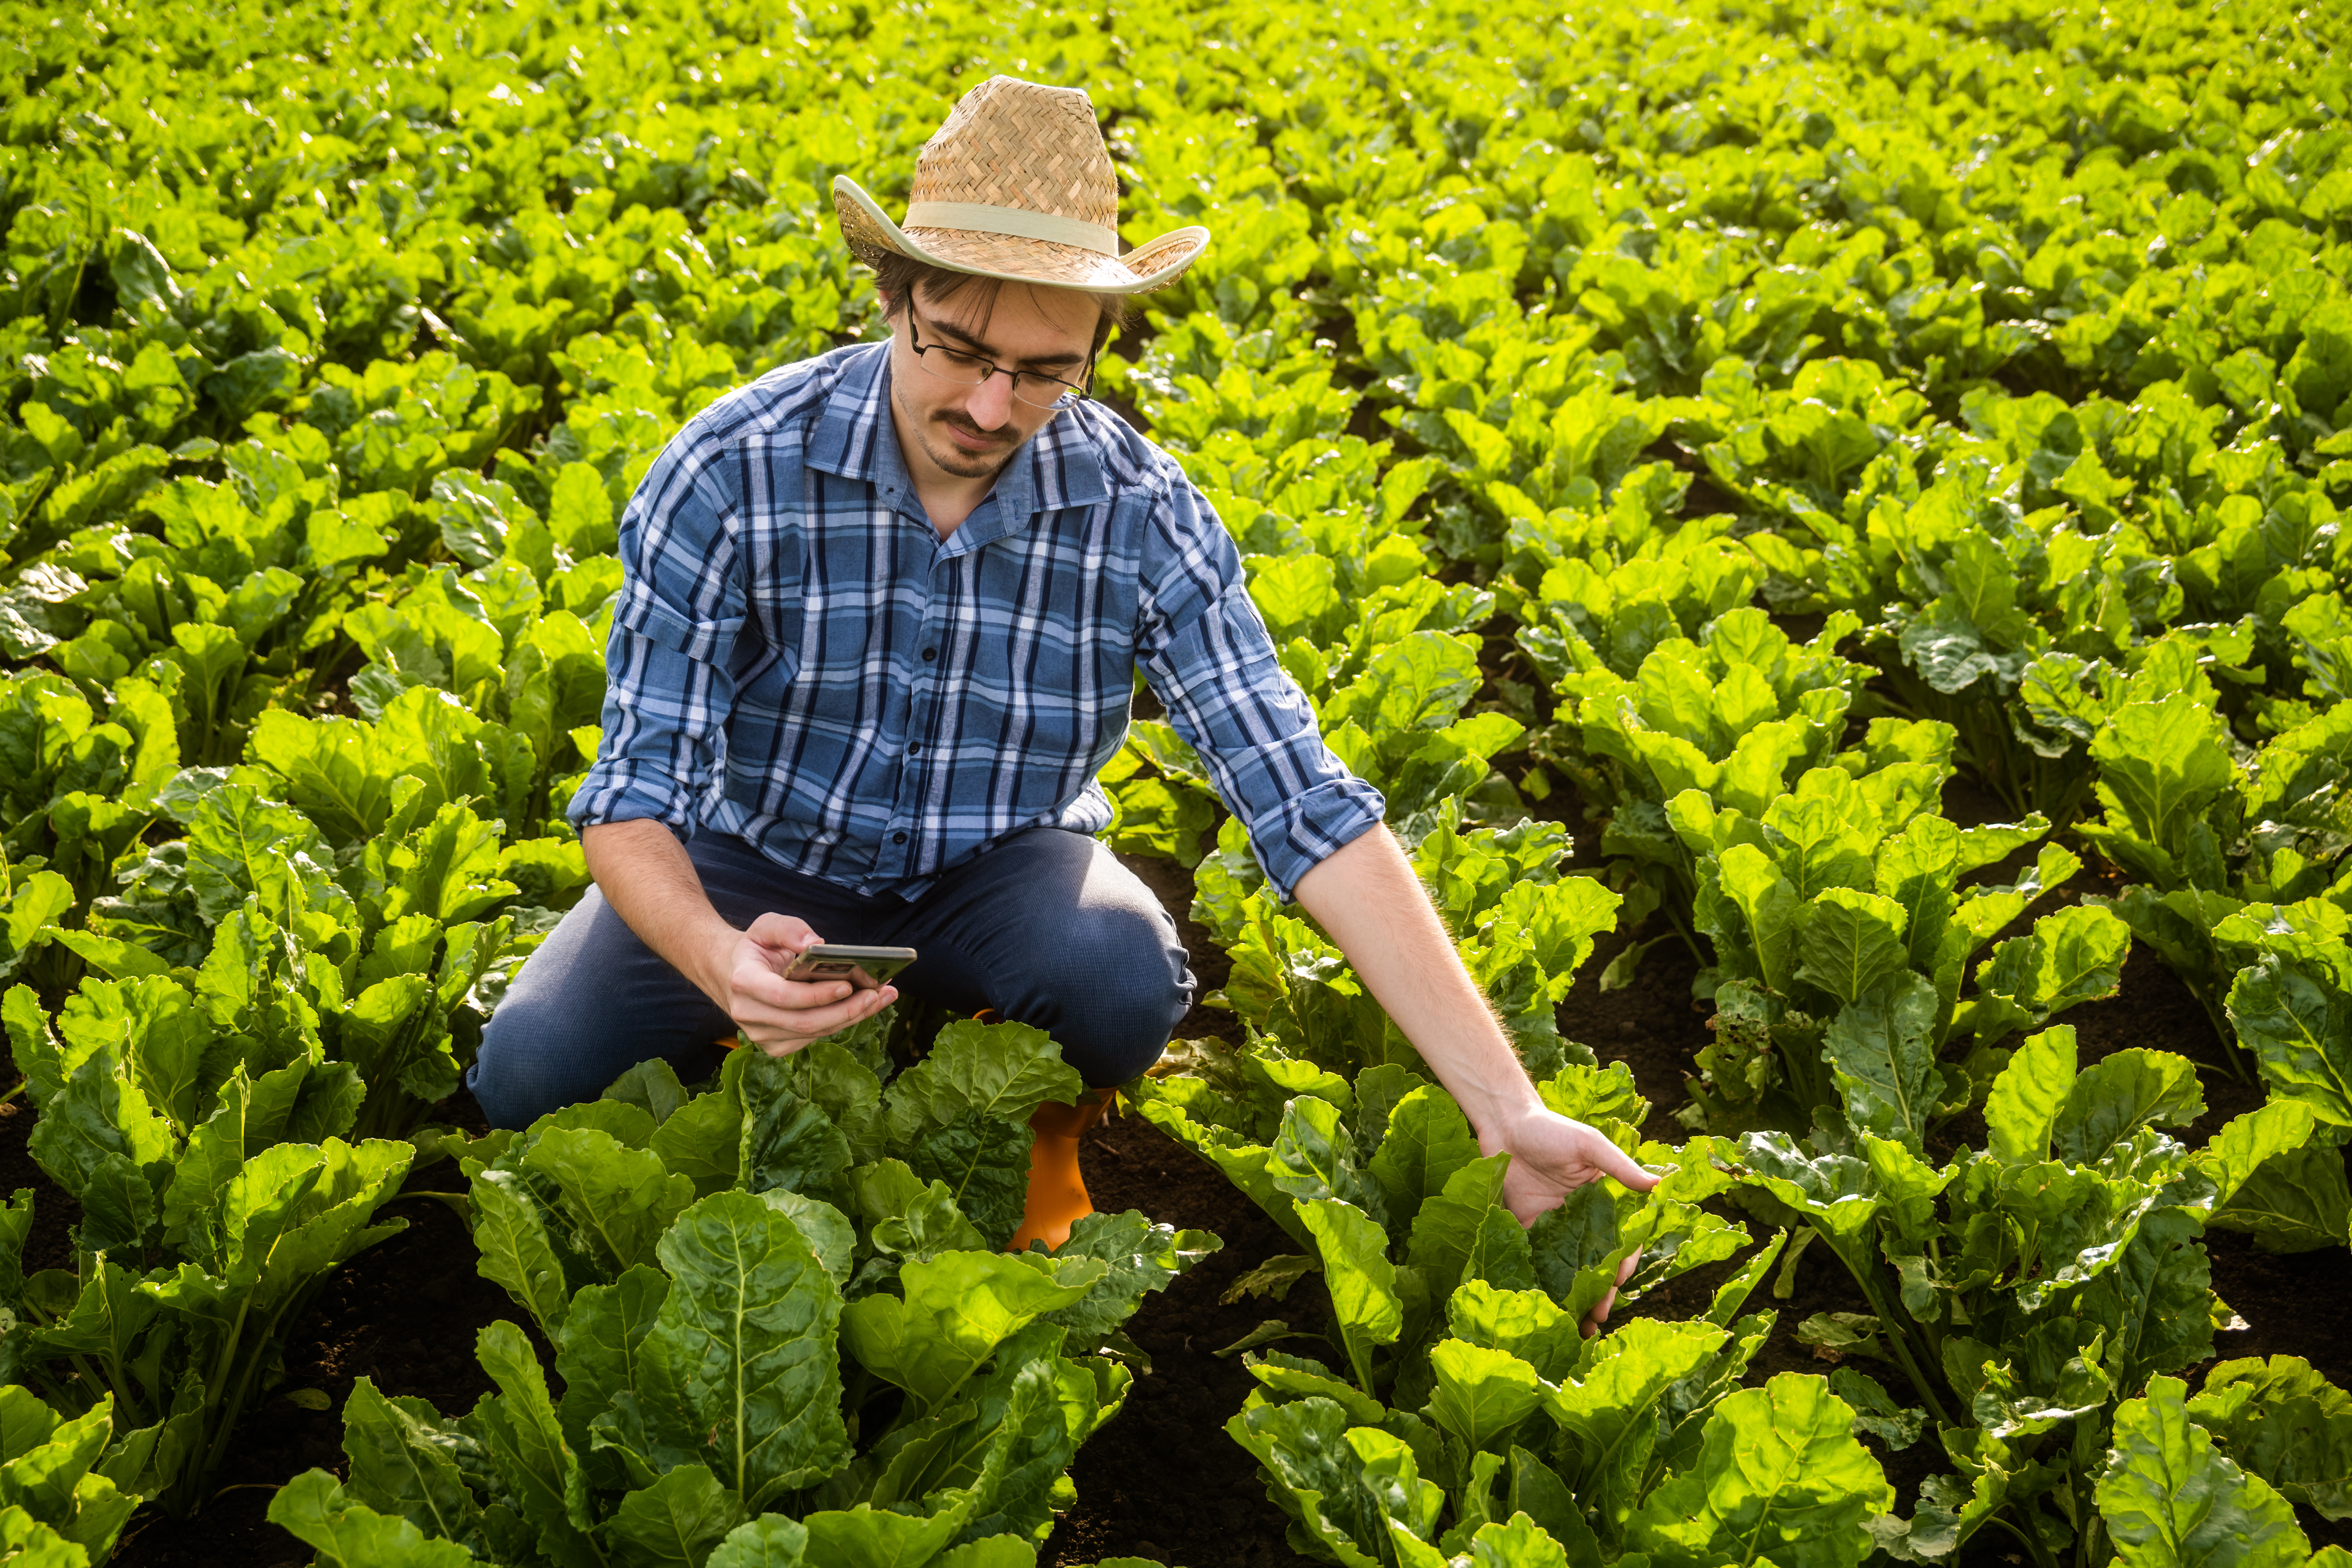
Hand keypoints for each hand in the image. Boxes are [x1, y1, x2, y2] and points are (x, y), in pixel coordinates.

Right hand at [701, 913, 898, 1055]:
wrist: (731, 974)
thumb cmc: (756, 948)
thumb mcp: (765, 926)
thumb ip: (788, 928)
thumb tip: (816, 943)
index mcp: (744, 982)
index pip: (783, 997)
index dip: (817, 995)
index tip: (848, 985)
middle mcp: (749, 1014)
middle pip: (804, 1021)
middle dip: (846, 1010)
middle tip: (877, 994)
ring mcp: (761, 1035)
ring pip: (814, 1032)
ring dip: (852, 1017)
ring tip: (882, 997)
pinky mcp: (776, 1045)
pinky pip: (814, 1037)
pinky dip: (842, 1023)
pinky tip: (865, 1007)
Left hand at [1486, 1106, 1658, 1337]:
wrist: (1504, 1124)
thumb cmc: (1551, 1128)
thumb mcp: (1589, 1145)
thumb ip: (1620, 1167)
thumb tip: (1658, 1184)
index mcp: (1602, 1205)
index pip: (1620, 1242)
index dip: (1621, 1265)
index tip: (1618, 1284)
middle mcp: (1580, 1222)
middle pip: (1595, 1265)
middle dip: (1600, 1294)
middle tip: (1598, 1319)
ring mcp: (1552, 1229)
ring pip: (1568, 1271)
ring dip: (1574, 1298)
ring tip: (1578, 1326)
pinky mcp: (1525, 1230)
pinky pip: (1535, 1263)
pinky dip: (1541, 1285)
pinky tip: (1544, 1307)